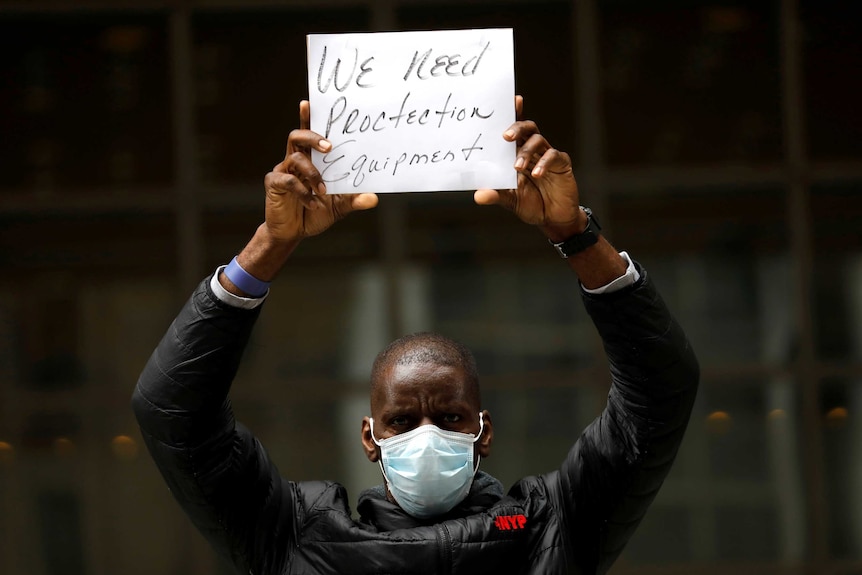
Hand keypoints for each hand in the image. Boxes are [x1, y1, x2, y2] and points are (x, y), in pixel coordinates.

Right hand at [263, 100, 377, 241]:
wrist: (294, 233)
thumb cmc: (315, 213)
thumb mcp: (340, 206)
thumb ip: (354, 199)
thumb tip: (374, 198)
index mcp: (310, 159)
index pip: (309, 133)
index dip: (307, 117)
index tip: (308, 103)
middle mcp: (295, 160)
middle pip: (298, 136)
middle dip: (313, 137)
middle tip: (329, 147)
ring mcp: (283, 171)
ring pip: (295, 158)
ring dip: (313, 173)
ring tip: (323, 190)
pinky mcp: (275, 184)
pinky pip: (289, 181)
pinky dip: (303, 192)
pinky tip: (313, 203)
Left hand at [474, 96, 585, 240]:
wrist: (553, 218)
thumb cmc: (531, 204)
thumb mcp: (511, 201)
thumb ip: (497, 195)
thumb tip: (478, 196)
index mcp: (518, 154)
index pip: (513, 131)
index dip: (511, 114)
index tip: (508, 102)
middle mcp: (532, 151)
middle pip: (527, 128)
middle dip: (516, 127)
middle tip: (505, 136)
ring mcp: (547, 156)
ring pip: (538, 140)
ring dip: (526, 151)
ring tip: (516, 166)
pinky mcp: (561, 164)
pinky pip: (553, 156)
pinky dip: (544, 163)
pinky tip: (536, 174)